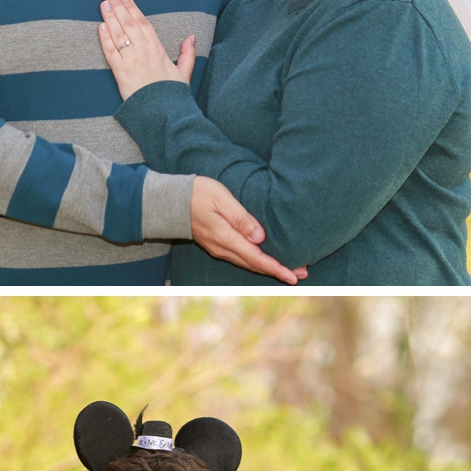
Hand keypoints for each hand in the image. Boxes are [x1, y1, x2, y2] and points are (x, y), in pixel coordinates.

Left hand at [98, 0, 195, 98]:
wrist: (163, 112)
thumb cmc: (172, 95)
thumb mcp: (184, 73)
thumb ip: (187, 54)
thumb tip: (192, 37)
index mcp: (158, 49)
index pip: (143, 22)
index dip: (132, 7)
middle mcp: (143, 51)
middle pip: (128, 23)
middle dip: (117, 6)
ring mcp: (131, 60)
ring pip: (118, 33)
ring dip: (109, 17)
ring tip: (102, 3)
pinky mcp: (120, 72)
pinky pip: (110, 51)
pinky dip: (104, 38)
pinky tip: (100, 26)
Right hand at [190, 178, 307, 285]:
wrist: (170, 202)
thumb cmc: (197, 194)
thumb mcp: (221, 199)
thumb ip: (241, 218)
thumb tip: (260, 237)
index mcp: (226, 238)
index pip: (257, 258)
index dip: (277, 268)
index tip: (294, 276)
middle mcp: (223, 248)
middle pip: (255, 265)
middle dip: (278, 271)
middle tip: (301, 275)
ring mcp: (219, 249)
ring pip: (248, 263)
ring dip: (269, 268)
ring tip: (289, 270)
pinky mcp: (217, 245)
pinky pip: (241, 258)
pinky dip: (257, 262)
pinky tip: (266, 260)